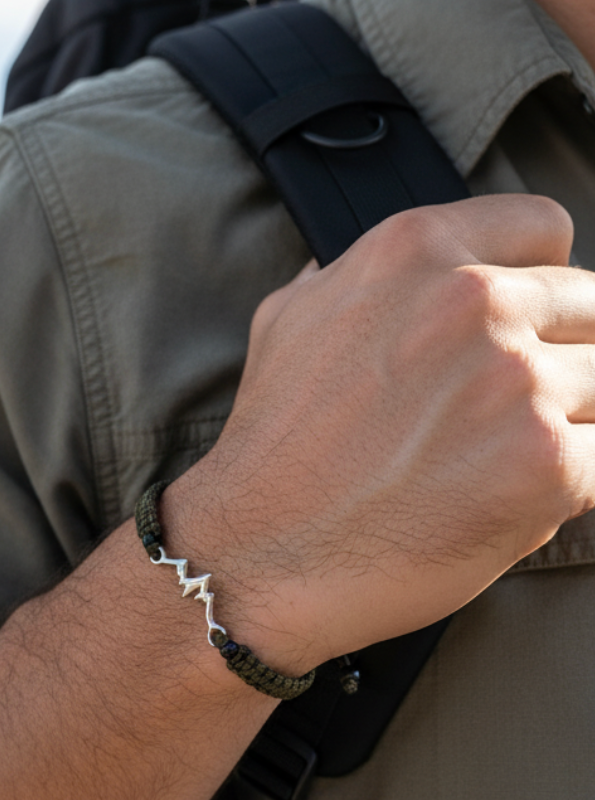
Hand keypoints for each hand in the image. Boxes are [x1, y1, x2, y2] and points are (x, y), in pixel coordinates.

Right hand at [165, 194, 594, 671]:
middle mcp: (474, 301)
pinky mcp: (546, 465)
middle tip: (503, 411)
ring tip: (494, 460)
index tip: (524, 324)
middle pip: (591, 307)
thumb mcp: (288, 324)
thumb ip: (351, 277)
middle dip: (558, 357)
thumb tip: (387, 271)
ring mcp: (516, 383)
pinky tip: (509, 498)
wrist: (256, 551)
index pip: (543, 229)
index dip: (537, 282)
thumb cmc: (271, 448)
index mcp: (414, 252)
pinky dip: (570, 481)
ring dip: (566, 423)